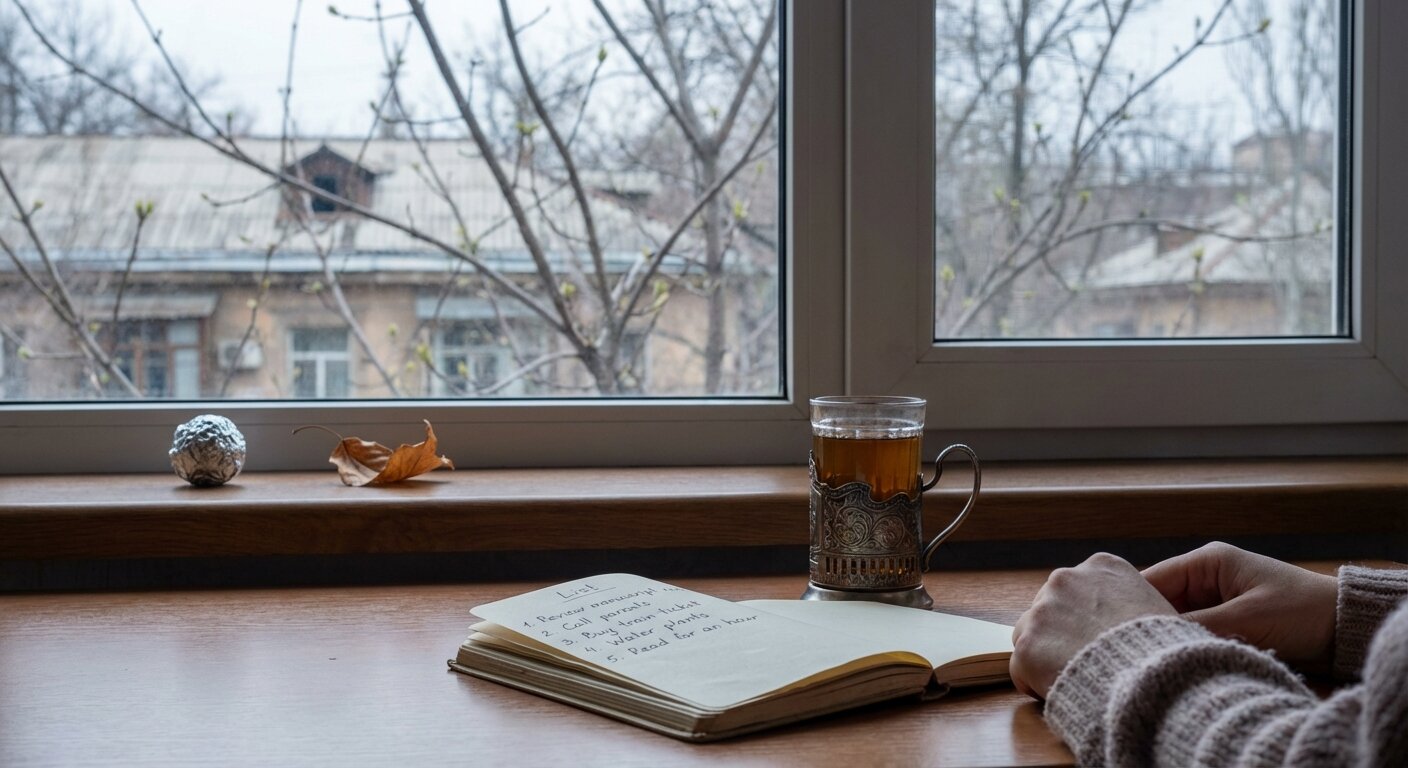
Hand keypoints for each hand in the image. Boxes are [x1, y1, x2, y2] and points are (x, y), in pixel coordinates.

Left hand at [1010, 552, 1176, 699]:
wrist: (1154, 677)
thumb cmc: (1165, 649)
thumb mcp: (1157, 605)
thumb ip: (1129, 602)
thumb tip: (1123, 617)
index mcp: (1101, 566)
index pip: (1078, 587)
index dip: (1086, 617)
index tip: (1097, 637)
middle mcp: (1066, 579)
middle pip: (1050, 607)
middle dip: (1061, 632)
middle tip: (1082, 660)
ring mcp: (1042, 611)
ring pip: (1030, 634)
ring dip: (1044, 654)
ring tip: (1072, 677)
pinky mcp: (1027, 645)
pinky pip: (1020, 667)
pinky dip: (1034, 682)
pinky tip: (1059, 691)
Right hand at [1141, 541, 1336, 673]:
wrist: (1347, 629)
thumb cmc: (1301, 612)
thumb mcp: (1246, 619)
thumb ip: (1196, 627)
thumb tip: (1150, 638)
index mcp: (1208, 562)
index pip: (1151, 579)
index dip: (1129, 603)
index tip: (1114, 629)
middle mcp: (1206, 577)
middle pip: (1159, 600)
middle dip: (1150, 623)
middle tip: (1133, 648)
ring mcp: (1215, 600)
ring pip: (1175, 620)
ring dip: (1171, 638)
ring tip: (1155, 657)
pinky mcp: (1227, 621)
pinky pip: (1194, 633)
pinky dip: (1189, 645)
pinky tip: (1179, 660)